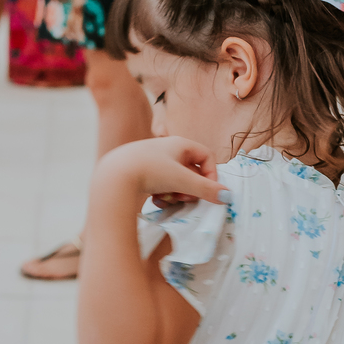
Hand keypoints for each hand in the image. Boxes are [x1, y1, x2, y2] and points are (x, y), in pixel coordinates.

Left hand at [97, 135, 224, 204]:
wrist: (114, 176)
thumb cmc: (151, 171)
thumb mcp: (182, 181)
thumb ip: (206, 190)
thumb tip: (228, 197)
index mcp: (180, 144)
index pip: (207, 157)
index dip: (211, 175)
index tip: (207, 191)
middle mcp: (167, 148)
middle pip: (191, 171)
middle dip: (190, 188)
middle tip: (184, 198)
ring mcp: (154, 160)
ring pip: (176, 180)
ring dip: (175, 194)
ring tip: (166, 199)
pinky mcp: (141, 172)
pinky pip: (161, 185)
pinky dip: (162, 194)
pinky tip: (155, 200)